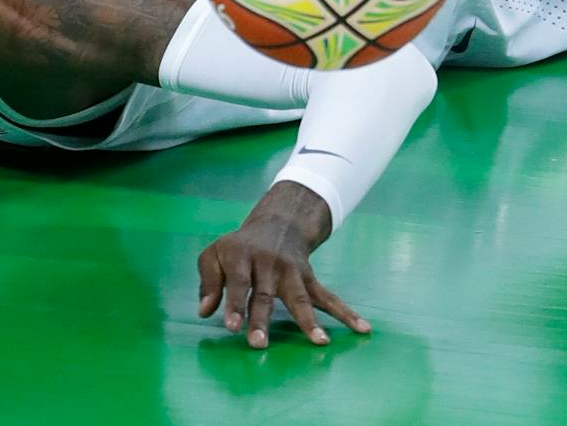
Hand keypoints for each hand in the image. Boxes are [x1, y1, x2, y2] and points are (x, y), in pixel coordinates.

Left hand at [196, 181, 368, 347]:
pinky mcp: (309, 279)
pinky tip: (362, 328)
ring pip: (300, 298)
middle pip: (265, 294)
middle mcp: (268, 263)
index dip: (233, 304)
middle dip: (261, 319)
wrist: (277, 223)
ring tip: (319, 341)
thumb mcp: (215, 253)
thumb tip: (204, 312)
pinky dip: (346, 313)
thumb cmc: (239, 247)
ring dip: (308, 321)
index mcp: (242, 256)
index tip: (231, 327)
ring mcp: (292, 272)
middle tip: (258, 343)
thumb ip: (209, 281)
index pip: (237, 282)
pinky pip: (328, 297)